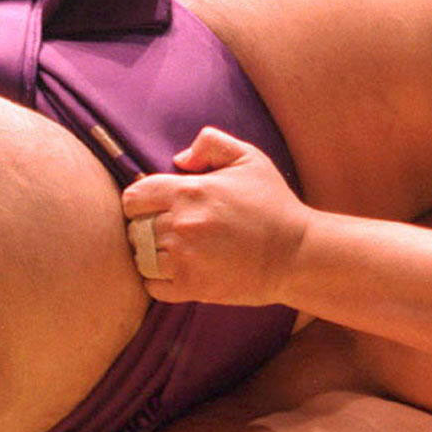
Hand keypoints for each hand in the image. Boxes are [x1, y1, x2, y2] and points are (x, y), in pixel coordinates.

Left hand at [119, 127, 306, 305]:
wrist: (297, 253)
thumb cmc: (273, 204)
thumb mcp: (248, 158)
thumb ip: (210, 144)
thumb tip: (178, 160)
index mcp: (188, 192)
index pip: (133, 198)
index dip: (139, 201)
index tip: (152, 206)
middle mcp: (181, 226)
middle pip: (135, 229)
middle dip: (145, 227)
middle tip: (166, 229)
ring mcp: (184, 259)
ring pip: (141, 258)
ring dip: (150, 254)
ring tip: (170, 250)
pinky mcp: (192, 287)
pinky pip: (152, 286)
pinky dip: (156, 280)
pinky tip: (174, 271)